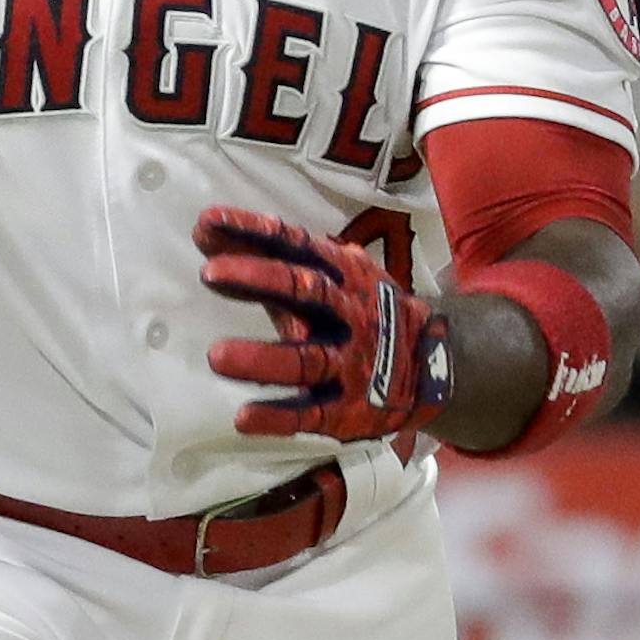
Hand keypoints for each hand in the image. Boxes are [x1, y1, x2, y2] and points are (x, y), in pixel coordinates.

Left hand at [195, 205, 452, 441]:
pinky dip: (277, 417)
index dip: (253, 231)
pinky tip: (243, 417)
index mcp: (343, 273)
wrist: (433, 368)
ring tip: (216, 356)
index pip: (295, 244)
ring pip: (305, 360)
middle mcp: (348, 313)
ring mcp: (350, 363)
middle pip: (305, 291)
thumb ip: (270, 256)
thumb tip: (205, 229)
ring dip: (261, 358)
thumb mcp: (331, 275)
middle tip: (210, 273)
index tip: (208, 222)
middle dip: (258, 279)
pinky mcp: (347, 409)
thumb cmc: (361, 309)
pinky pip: (310, 413)